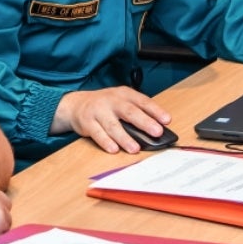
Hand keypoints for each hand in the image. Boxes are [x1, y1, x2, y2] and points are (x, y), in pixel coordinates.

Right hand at [53, 86, 171, 153]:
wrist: (75, 104)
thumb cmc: (105, 105)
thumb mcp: (121, 102)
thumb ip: (137, 112)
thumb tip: (155, 130)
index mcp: (124, 94)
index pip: (143, 101)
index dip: (155, 110)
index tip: (167, 120)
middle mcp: (111, 101)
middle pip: (129, 112)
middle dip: (144, 122)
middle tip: (156, 132)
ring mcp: (98, 111)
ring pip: (113, 125)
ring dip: (124, 138)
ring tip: (135, 148)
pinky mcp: (87, 122)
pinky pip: (97, 133)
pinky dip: (106, 142)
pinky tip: (114, 149)